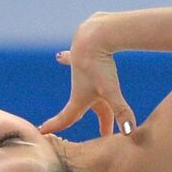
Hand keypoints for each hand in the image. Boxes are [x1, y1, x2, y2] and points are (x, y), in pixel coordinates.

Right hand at [40, 17, 136, 136]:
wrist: (92, 36)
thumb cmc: (100, 66)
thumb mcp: (111, 89)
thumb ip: (121, 111)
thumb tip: (129, 133)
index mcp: (79, 99)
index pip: (66, 119)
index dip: (55, 128)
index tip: (42, 134)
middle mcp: (77, 87)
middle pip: (83, 107)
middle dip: (87, 118)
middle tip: (97, 132)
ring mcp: (77, 71)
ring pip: (77, 82)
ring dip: (75, 89)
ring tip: (60, 91)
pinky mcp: (81, 54)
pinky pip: (72, 60)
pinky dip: (66, 59)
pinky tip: (60, 56)